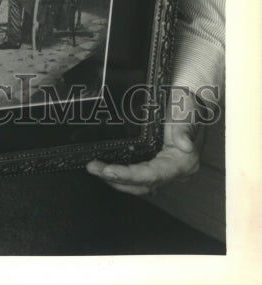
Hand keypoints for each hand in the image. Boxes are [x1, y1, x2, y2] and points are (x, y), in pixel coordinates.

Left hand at [86, 90, 201, 195]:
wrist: (190, 99)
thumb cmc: (188, 105)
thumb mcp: (187, 112)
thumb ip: (184, 129)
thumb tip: (185, 146)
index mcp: (183, 162)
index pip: (153, 175)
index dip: (129, 175)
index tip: (108, 171)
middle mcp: (174, 171)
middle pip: (143, 184)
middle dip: (116, 179)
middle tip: (93, 168)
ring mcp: (165, 169)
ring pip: (139, 184)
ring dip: (116, 180)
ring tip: (95, 169)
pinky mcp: (157, 163)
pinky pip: (139, 176)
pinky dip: (123, 176)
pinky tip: (107, 170)